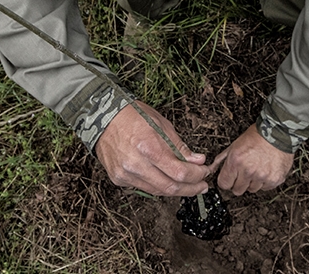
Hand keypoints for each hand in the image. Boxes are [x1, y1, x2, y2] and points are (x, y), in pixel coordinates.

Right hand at [95, 101, 213, 195]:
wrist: (103, 117)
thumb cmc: (133, 116)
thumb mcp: (162, 125)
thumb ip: (180, 147)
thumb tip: (198, 161)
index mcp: (148, 147)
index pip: (180, 172)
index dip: (197, 176)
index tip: (205, 172)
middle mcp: (135, 164)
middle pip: (170, 187)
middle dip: (191, 188)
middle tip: (202, 185)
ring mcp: (125, 174)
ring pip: (158, 191)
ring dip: (177, 189)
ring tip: (189, 184)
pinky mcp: (118, 179)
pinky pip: (144, 188)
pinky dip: (159, 186)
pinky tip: (167, 180)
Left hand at [214, 124, 293, 195]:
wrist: (279, 132)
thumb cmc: (257, 136)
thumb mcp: (235, 144)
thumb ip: (223, 159)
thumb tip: (211, 168)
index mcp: (236, 161)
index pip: (224, 184)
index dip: (227, 181)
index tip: (230, 178)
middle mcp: (249, 171)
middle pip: (237, 190)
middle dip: (239, 183)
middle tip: (245, 173)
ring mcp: (262, 177)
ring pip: (252, 190)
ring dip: (253, 182)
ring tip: (258, 169)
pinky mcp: (275, 179)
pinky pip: (266, 188)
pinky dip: (266, 181)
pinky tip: (266, 170)